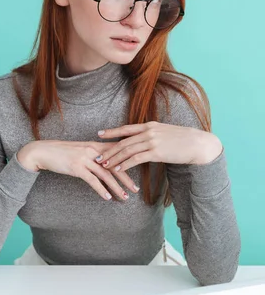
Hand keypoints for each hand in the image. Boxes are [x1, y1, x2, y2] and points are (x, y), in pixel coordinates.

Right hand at [17, 140, 139, 201]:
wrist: (44, 151)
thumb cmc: (62, 152)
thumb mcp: (81, 150)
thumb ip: (94, 154)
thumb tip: (106, 164)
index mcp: (95, 145)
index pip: (117, 154)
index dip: (129, 164)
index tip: (137, 174)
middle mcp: (92, 151)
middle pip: (115, 165)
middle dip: (126, 179)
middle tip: (135, 189)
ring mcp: (84, 159)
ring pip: (106, 175)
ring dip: (116, 188)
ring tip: (124, 197)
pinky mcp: (76, 168)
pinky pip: (92, 180)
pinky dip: (101, 190)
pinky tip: (107, 197)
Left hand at [95, 122, 222, 170]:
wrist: (198, 144)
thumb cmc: (184, 140)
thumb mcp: (166, 132)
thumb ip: (154, 134)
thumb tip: (145, 139)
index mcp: (150, 125)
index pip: (126, 128)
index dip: (112, 131)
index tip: (100, 133)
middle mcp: (149, 132)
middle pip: (123, 141)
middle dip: (109, 150)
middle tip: (97, 156)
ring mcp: (152, 141)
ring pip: (127, 150)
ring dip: (114, 159)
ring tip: (104, 165)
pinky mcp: (156, 152)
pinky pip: (136, 159)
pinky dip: (125, 164)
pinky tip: (118, 169)